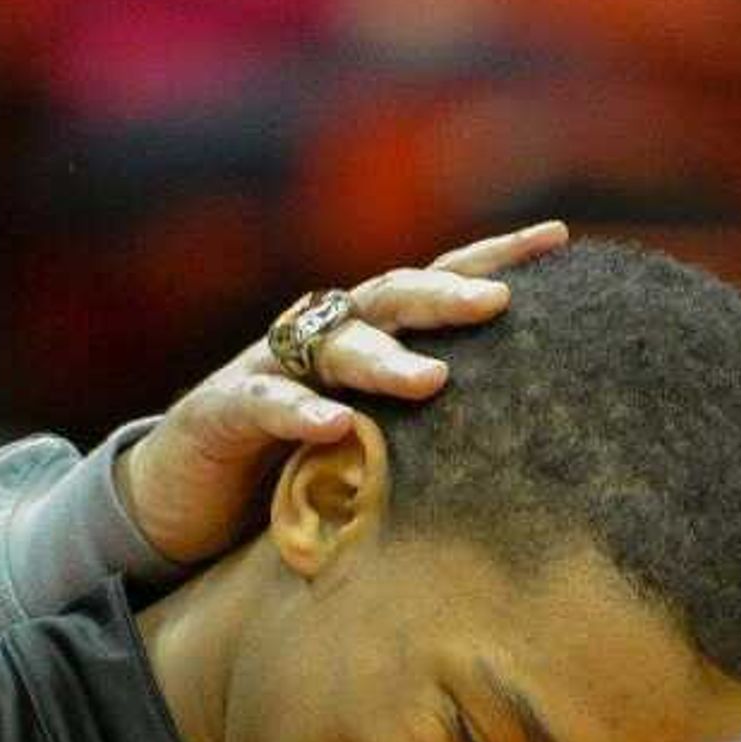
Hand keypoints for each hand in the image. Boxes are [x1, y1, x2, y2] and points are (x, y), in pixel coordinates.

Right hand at [118, 221, 569, 563]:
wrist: (181, 502)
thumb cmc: (294, 469)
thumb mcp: (375, 441)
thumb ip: (431, 424)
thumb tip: (536, 428)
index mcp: (364, 334)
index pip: (434, 283)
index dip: (493, 259)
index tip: (559, 239)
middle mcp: (320, 336)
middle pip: (389, 298)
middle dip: (445, 295)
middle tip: (500, 304)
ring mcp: (268, 368)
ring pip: (331, 347)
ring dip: (382, 360)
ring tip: (432, 379)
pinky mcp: (221, 413)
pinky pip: (264, 403)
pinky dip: (298, 412)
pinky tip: (334, 426)